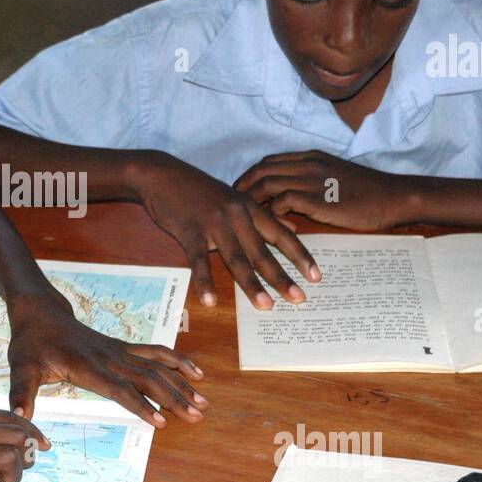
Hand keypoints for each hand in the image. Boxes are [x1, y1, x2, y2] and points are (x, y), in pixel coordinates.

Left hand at [5, 291, 206, 427]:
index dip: (140, 404)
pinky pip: (156, 353)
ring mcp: (119, 351)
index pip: (119, 388)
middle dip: (174, 397)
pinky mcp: (123, 348)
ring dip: (181, 383)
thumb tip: (20, 418)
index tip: (162, 422)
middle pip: (148, 378)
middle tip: (197, 416)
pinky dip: (178, 362)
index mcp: (86, 366)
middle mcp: (108, 357)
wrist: (40, 313)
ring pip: (157, 366)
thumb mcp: (21, 367)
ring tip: (204, 401)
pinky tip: (197, 372)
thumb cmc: (30, 344)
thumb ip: (21, 393)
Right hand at [131, 152, 319, 309]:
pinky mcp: (190, 231)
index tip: (316, 277)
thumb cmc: (200, 190)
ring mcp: (213, 224)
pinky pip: (198, 260)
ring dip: (251, 284)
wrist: (164, 175)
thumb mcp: (236, 197)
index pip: (281, 235)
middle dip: (282, 277)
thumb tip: (291, 226)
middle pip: (262, 251)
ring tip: (265, 306)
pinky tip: (210, 301)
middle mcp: (236, 216)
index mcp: (250, 208)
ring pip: (236, 258)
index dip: (300, 256)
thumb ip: (263, 215)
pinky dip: (204, 282)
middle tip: (299, 299)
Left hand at [234, 150, 415, 230]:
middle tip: (230, 204)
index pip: (268, 161)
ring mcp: (311, 179)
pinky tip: (267, 226)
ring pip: (266, 184)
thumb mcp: (333, 176)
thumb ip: (310, 179)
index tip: (238, 190)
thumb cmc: (366, 191)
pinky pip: (282, 202)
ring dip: (250, 201)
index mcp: (310, 157)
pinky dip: (270, 213)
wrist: (392, 196)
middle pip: (260, 170)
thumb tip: (288, 194)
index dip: (250, 175)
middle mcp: (307, 164)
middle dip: (241, 186)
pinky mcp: (317, 198)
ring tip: (242, 217)